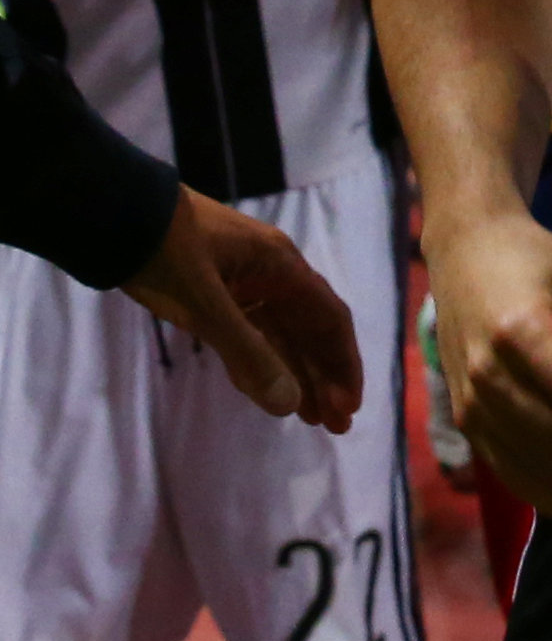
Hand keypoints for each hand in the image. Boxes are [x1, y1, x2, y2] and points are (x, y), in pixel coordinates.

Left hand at [117, 187, 362, 429]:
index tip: (349, 407)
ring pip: (281, 336)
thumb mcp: (204, 301)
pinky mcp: (217, 295)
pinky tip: (266, 392)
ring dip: (296, 375)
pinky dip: (261, 364)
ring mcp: (244, 284)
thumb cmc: (164, 250)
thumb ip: (247, 353)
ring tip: (310, 418)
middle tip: (335, 426)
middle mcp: (272, 275)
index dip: (343, 364)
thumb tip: (289, 405)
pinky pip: (250, 335)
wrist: (114, 214)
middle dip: (324, 377)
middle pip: (310, 331)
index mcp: (281, 266)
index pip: (329, 320)